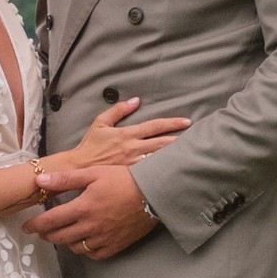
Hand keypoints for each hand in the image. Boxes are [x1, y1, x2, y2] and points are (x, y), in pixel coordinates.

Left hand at [25, 164, 160, 260]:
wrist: (154, 192)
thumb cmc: (123, 178)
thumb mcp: (93, 173)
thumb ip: (65, 179)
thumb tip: (40, 180)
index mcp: (83, 208)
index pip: (50, 221)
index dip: (35, 225)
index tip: (26, 227)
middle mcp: (91, 226)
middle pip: (60, 237)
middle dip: (47, 235)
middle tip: (41, 231)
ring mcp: (104, 238)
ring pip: (76, 247)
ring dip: (65, 242)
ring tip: (62, 234)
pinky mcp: (116, 245)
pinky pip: (94, 254)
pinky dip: (85, 250)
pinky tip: (83, 242)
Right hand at [57, 96, 189, 172]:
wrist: (78, 170)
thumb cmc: (89, 147)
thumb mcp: (100, 123)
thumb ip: (118, 110)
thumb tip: (135, 100)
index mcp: (127, 134)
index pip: (155, 126)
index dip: (172, 123)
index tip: (187, 122)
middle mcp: (133, 149)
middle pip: (163, 143)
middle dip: (181, 140)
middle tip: (198, 138)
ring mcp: (133, 164)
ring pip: (159, 159)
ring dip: (175, 156)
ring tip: (191, 154)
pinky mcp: (131, 177)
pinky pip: (151, 174)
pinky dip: (163, 171)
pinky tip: (175, 172)